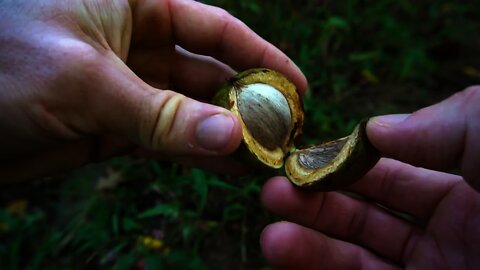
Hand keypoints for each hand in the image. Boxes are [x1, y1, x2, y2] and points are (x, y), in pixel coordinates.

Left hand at [0, 0, 306, 180]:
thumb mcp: (83, 81)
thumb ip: (160, 112)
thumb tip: (232, 136)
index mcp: (129, 2)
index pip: (210, 26)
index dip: (258, 55)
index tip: (297, 86)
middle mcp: (133, 41)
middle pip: (208, 72)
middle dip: (247, 103)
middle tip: (285, 135)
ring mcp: (126, 87)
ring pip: (191, 110)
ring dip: (227, 134)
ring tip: (266, 159)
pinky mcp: (115, 127)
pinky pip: (167, 138)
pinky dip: (196, 153)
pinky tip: (230, 167)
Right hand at [261, 87, 479, 268]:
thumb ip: (442, 126)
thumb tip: (373, 129)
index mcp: (467, 186)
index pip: (390, 173)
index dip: (344, 163)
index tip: (303, 156)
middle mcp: (445, 231)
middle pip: (364, 213)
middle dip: (315, 197)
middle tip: (274, 186)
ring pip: (355, 254)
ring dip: (307, 236)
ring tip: (270, 219)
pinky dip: (315, 266)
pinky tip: (281, 248)